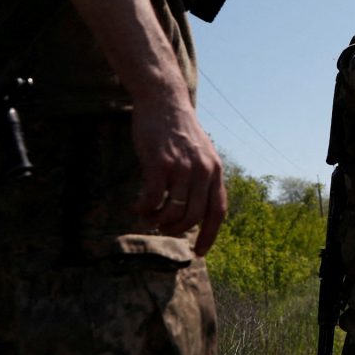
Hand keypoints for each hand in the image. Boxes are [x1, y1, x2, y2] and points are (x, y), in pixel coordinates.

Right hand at [131, 94, 227, 255]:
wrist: (165, 102)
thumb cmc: (179, 131)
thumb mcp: (201, 154)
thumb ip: (201, 178)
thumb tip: (195, 210)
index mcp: (215, 170)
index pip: (218, 211)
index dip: (210, 235)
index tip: (199, 252)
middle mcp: (202, 171)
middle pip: (193, 216)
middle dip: (176, 230)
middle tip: (162, 228)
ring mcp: (181, 167)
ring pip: (173, 211)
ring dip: (158, 221)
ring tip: (148, 215)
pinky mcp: (159, 163)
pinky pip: (153, 198)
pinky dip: (143, 208)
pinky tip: (137, 205)